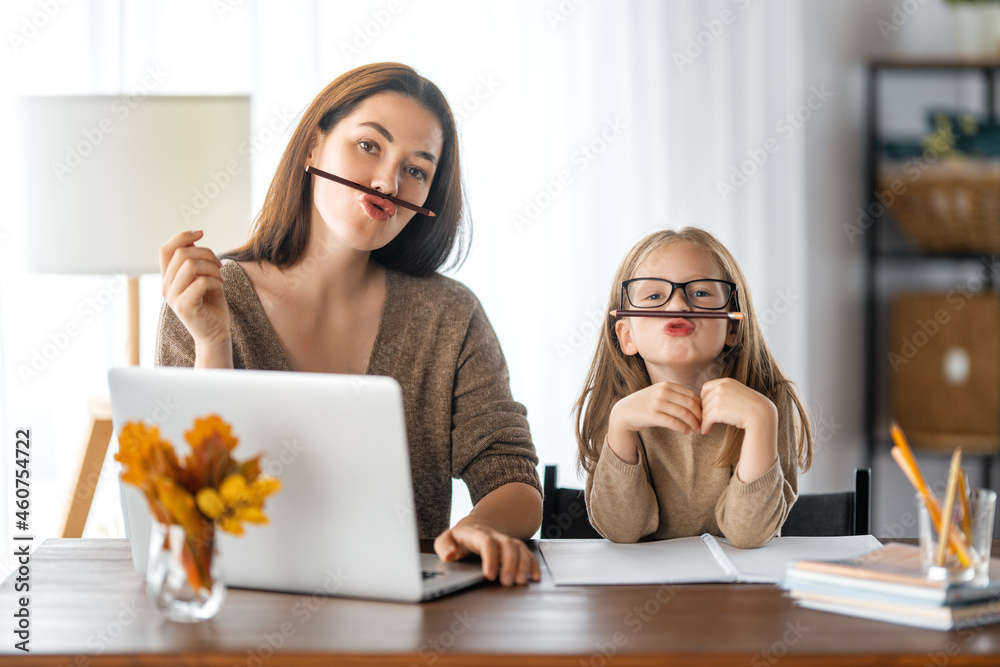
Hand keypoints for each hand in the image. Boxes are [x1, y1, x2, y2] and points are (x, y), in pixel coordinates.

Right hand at [159, 230, 230, 356]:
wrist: (216, 332)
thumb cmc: (211, 304)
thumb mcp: (203, 276)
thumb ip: (196, 260)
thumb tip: (193, 235)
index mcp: (168, 278)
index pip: (166, 249)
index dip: (182, 236)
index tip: (201, 232)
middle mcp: (165, 287)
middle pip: (181, 254)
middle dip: (206, 253)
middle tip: (219, 265)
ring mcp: (173, 297)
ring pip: (190, 265)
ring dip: (211, 267)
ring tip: (220, 277)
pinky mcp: (185, 307)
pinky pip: (200, 282)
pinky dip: (214, 280)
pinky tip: (219, 287)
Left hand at [434, 521, 539, 585]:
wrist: (478, 525)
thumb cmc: (461, 537)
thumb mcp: (446, 539)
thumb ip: (444, 546)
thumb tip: (449, 556)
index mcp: (477, 533)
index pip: (486, 542)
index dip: (490, 558)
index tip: (490, 575)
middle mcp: (496, 536)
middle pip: (507, 545)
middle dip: (510, 564)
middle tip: (507, 582)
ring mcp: (507, 541)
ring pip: (520, 548)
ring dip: (523, 565)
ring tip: (521, 582)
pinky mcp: (516, 548)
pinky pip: (527, 553)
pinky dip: (533, 564)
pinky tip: (534, 577)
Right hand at [607, 382, 701, 462]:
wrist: (624, 412)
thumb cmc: (645, 405)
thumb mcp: (659, 394)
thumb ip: (675, 395)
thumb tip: (697, 404)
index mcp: (667, 385)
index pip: (691, 395)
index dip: (701, 406)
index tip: (704, 416)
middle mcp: (662, 392)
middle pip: (689, 404)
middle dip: (699, 416)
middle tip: (704, 425)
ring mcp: (657, 403)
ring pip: (683, 414)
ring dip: (693, 423)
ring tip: (697, 430)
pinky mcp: (652, 415)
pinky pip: (673, 422)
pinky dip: (682, 428)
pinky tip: (686, 432)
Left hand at [699, 378, 775, 434]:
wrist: (761, 415)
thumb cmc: (752, 408)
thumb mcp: (739, 394)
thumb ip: (726, 393)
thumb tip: (711, 400)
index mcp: (726, 381)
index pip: (705, 388)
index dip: (704, 399)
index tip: (707, 408)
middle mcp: (721, 387)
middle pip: (703, 401)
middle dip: (704, 411)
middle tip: (706, 421)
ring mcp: (718, 397)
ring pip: (704, 411)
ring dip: (704, 421)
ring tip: (707, 427)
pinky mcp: (717, 410)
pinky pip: (705, 419)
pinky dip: (705, 426)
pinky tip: (707, 431)